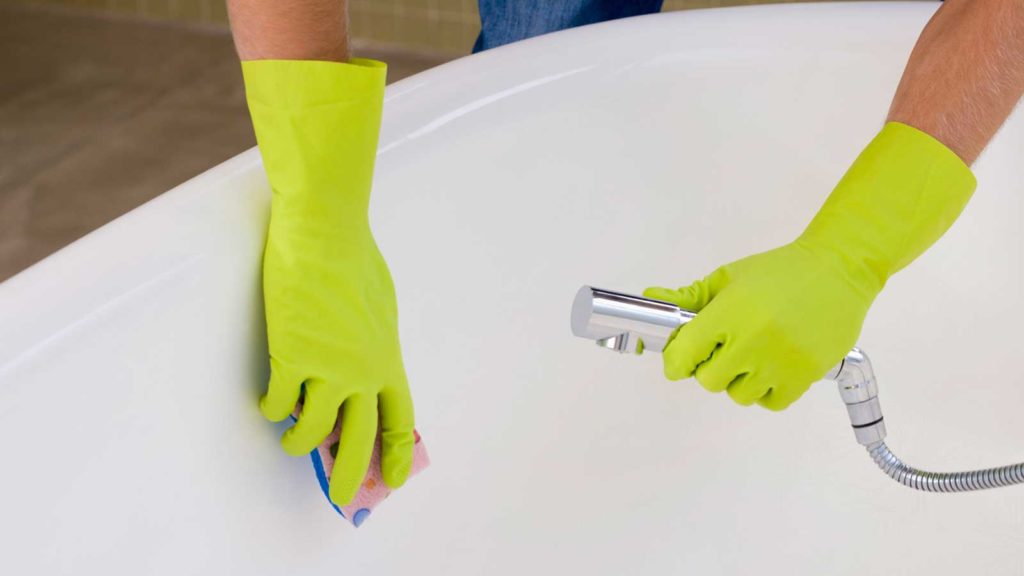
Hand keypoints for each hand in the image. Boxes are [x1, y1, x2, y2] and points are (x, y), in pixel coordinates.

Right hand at [243, 59, 414, 504]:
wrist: (326, 232)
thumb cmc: (356, 260)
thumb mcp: (380, 309)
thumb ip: (373, 344)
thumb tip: (363, 366)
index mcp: (388, 358)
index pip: (399, 417)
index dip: (397, 452)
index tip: (394, 477)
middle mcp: (363, 371)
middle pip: (358, 439)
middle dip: (349, 474)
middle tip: (343, 498)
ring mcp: (328, 368)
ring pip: (311, 430)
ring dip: (298, 442)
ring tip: (290, 440)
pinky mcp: (292, 357)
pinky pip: (277, 402)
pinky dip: (270, 408)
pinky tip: (267, 402)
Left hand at [646, 122, 974, 410]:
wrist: (839, 270)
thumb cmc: (781, 272)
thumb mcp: (728, 277)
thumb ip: (689, 296)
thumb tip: (652, 299)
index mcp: (729, 314)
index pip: (684, 357)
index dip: (677, 360)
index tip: (681, 357)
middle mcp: (753, 341)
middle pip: (709, 381)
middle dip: (710, 367)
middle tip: (723, 349)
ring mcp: (781, 362)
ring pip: (739, 395)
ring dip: (739, 380)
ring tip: (752, 354)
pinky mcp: (806, 376)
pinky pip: (770, 404)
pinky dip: (766, 391)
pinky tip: (771, 367)